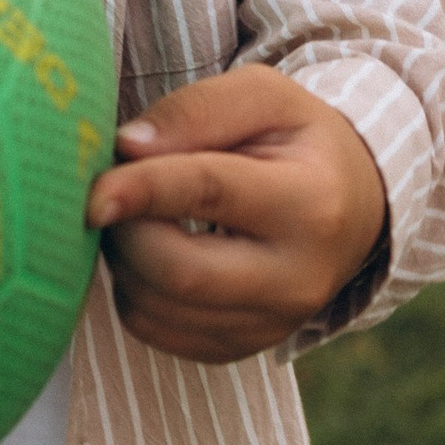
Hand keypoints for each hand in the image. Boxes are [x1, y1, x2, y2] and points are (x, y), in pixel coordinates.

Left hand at [84, 63, 389, 362]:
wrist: (353, 206)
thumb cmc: (299, 141)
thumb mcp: (265, 96)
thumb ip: (197, 109)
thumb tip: (127, 147)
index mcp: (311, 204)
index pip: (210, 193)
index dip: (142, 190)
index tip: (91, 190)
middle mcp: (298, 279)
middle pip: (179, 270)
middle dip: (125, 230)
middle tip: (111, 193)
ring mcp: (270, 324)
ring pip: (158, 308)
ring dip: (122, 259)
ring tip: (134, 215)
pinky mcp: (239, 348)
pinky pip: (156, 332)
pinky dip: (133, 291)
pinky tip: (151, 252)